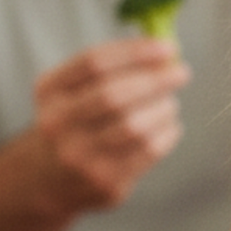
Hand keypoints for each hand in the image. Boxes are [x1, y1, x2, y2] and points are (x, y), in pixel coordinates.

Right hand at [31, 37, 190, 214]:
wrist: (50, 181)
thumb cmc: (75, 123)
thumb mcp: (73, 91)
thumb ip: (111, 68)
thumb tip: (163, 53)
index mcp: (49, 92)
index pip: (94, 63)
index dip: (135, 52)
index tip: (167, 47)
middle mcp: (57, 124)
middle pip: (113, 94)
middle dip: (155, 80)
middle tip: (181, 72)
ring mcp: (80, 157)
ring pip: (134, 126)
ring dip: (162, 109)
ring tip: (170, 104)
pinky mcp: (104, 182)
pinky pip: (147, 152)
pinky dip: (166, 134)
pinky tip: (169, 126)